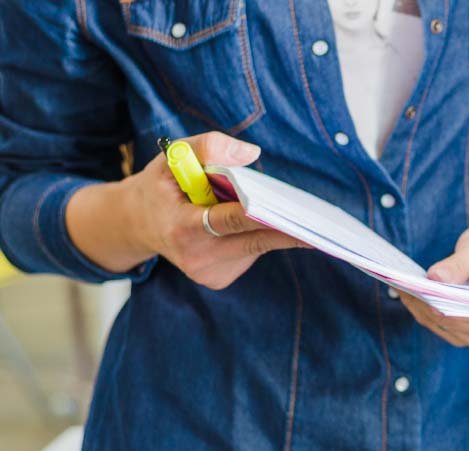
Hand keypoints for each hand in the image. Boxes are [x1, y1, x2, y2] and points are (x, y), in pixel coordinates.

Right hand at [71, 131, 307, 288]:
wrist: (136, 224)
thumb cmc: (161, 186)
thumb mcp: (173, 157)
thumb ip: (207, 147)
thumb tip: (251, 154)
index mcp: (181, 228)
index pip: (231, 221)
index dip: (264, 216)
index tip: (298, 216)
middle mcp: (197, 258)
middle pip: (256, 239)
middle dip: (290, 226)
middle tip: (326, 220)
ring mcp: (209, 273)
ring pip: (258, 245)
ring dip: (274, 226)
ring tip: (284, 211)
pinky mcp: (220, 279)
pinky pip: (252, 253)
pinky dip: (259, 235)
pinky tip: (254, 224)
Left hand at [397, 216, 468, 349]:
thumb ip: (460, 265)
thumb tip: (435, 278)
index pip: (468, 314)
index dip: (441, 302)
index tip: (416, 287)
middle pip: (450, 321)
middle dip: (425, 302)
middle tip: (402, 283)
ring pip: (438, 324)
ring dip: (419, 306)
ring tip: (403, 285)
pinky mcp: (461, 331)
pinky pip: (434, 324)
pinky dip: (419, 308)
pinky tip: (408, 292)